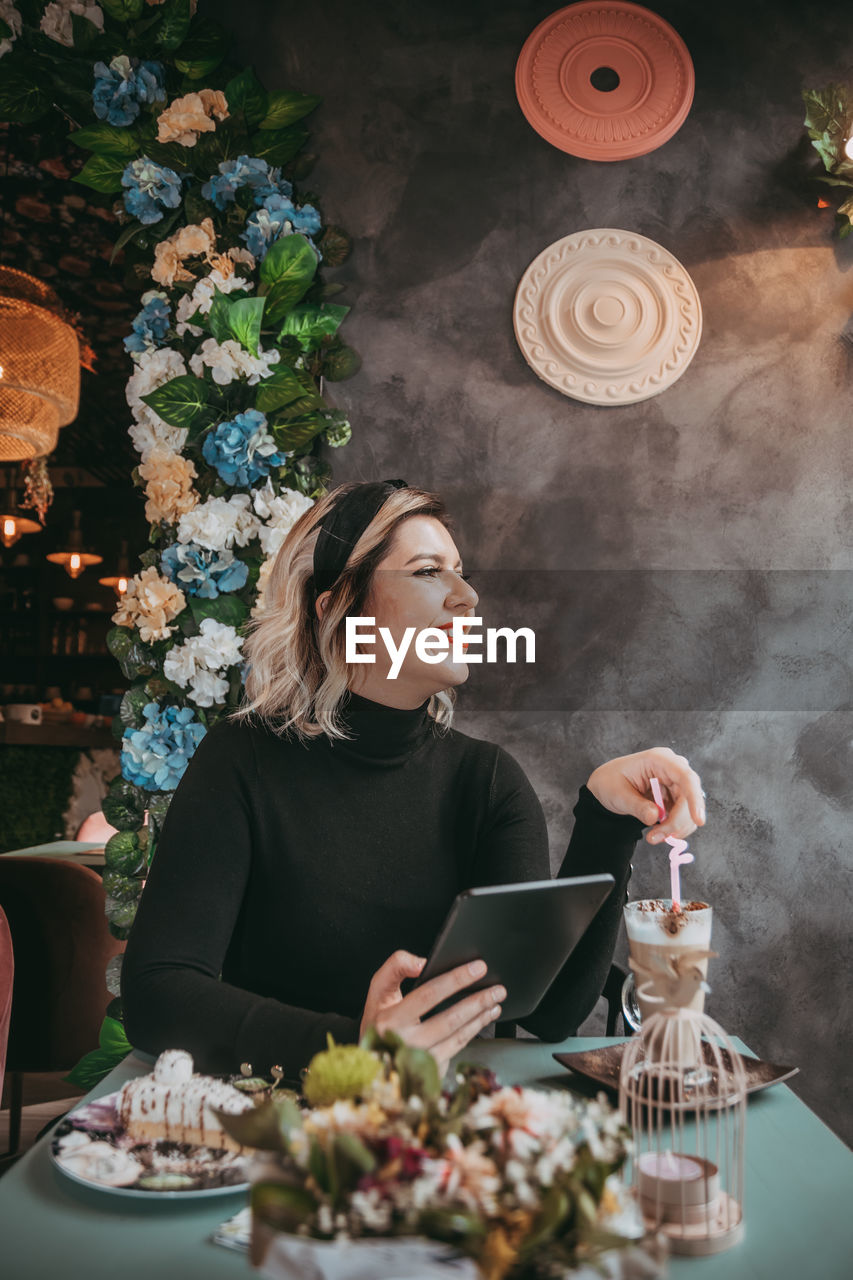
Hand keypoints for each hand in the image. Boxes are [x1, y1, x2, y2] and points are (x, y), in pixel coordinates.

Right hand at [359, 951, 504, 1075]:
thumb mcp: (377, 993)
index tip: (478, 967)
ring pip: (458, 1035)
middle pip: (450, 1018)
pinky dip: (474, 1031)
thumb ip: (395, 968)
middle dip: (478, 1000)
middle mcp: (406, 1043)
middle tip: (498, 988)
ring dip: (481, 1016)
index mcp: (390, 1020)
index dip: (456, 980)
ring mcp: (420, 1060)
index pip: (429, 995)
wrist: (371, 1066)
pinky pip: (458, 1047)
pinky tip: (484, 1018)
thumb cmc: (377, 1024)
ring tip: (495, 1001)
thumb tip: (423, 963)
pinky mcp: (431, 1071)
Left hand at [586, 747, 705, 843]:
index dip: (695, 798)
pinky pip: (684, 815)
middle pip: (689, 797)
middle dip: (677, 821)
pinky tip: (658, 832)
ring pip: (689, 809)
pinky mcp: (676, 797)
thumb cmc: (611, 783)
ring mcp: (676, 783)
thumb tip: (655, 817)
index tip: (699, 820)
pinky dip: (674, 828)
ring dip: (676, 828)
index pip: (685, 776)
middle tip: (657, 837)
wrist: (607, 787)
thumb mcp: (618, 794)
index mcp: (659, 759)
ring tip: (653, 837)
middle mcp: (672, 769)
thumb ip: (637, 806)